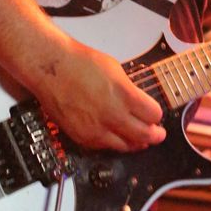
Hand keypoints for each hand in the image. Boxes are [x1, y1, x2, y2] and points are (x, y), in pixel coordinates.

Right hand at [31, 39, 165, 152]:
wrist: (51, 69)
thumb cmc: (78, 63)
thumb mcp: (115, 70)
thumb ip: (129, 91)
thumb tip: (138, 103)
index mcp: (124, 95)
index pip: (154, 115)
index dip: (157, 115)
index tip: (156, 115)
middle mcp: (112, 115)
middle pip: (145, 135)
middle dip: (155, 135)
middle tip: (158, 134)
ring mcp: (96, 129)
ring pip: (126, 146)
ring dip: (136, 143)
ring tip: (141, 141)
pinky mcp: (82, 137)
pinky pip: (105, 147)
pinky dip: (114, 144)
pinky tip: (117, 138)